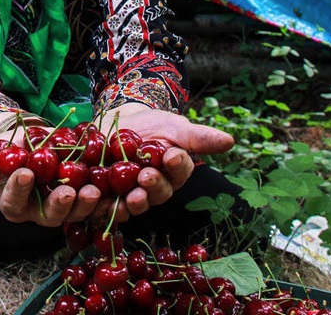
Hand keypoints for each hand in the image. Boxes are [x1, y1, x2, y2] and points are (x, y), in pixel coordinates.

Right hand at [0, 133, 102, 226]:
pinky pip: (97, 204)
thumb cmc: (6, 151)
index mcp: (14, 203)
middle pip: (50, 215)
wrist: (29, 144)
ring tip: (93, 191)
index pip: (15, 201)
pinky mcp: (84, 199)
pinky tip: (116, 194)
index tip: (25, 173)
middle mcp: (39, 212)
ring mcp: (64, 208)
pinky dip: (107, 201)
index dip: (19, 189)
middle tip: (67, 192)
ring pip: (76, 213)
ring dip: (86, 205)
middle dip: (59, 205)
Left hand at [93, 102, 233, 220]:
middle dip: (153, 186)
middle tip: (146, 176)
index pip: (179, 171)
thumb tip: (230, 141)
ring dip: (132, 203)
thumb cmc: (151, 125)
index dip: (176, 165)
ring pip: (134, 205)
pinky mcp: (106, 197)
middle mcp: (154, 189)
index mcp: (174, 173)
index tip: (172, 154)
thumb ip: (198, 137)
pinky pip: (107, 207)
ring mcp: (131, 195)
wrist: (117, 122)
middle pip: (157, 193)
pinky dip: (104, 206)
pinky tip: (101, 199)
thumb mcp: (173, 126)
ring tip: (129, 195)